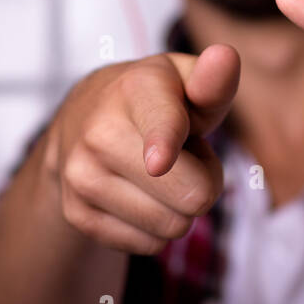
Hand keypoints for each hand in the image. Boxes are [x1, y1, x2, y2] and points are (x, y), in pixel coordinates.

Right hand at [43, 44, 239, 254]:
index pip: (159, 126)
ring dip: (180, 207)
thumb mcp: (188, 81)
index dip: (163, 146)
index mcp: (136, 89)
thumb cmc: (160, 101)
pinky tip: (141, 194)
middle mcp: (99, 133)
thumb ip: (214, 79)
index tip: (159, 161)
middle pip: (195, 195)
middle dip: (205, 182)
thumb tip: (226, 58)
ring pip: (173, 226)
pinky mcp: (77, 214)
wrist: (83, 120)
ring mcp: (82, 176)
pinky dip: (156, 227)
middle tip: (186, 157)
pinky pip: (149, 245)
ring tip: (163, 173)